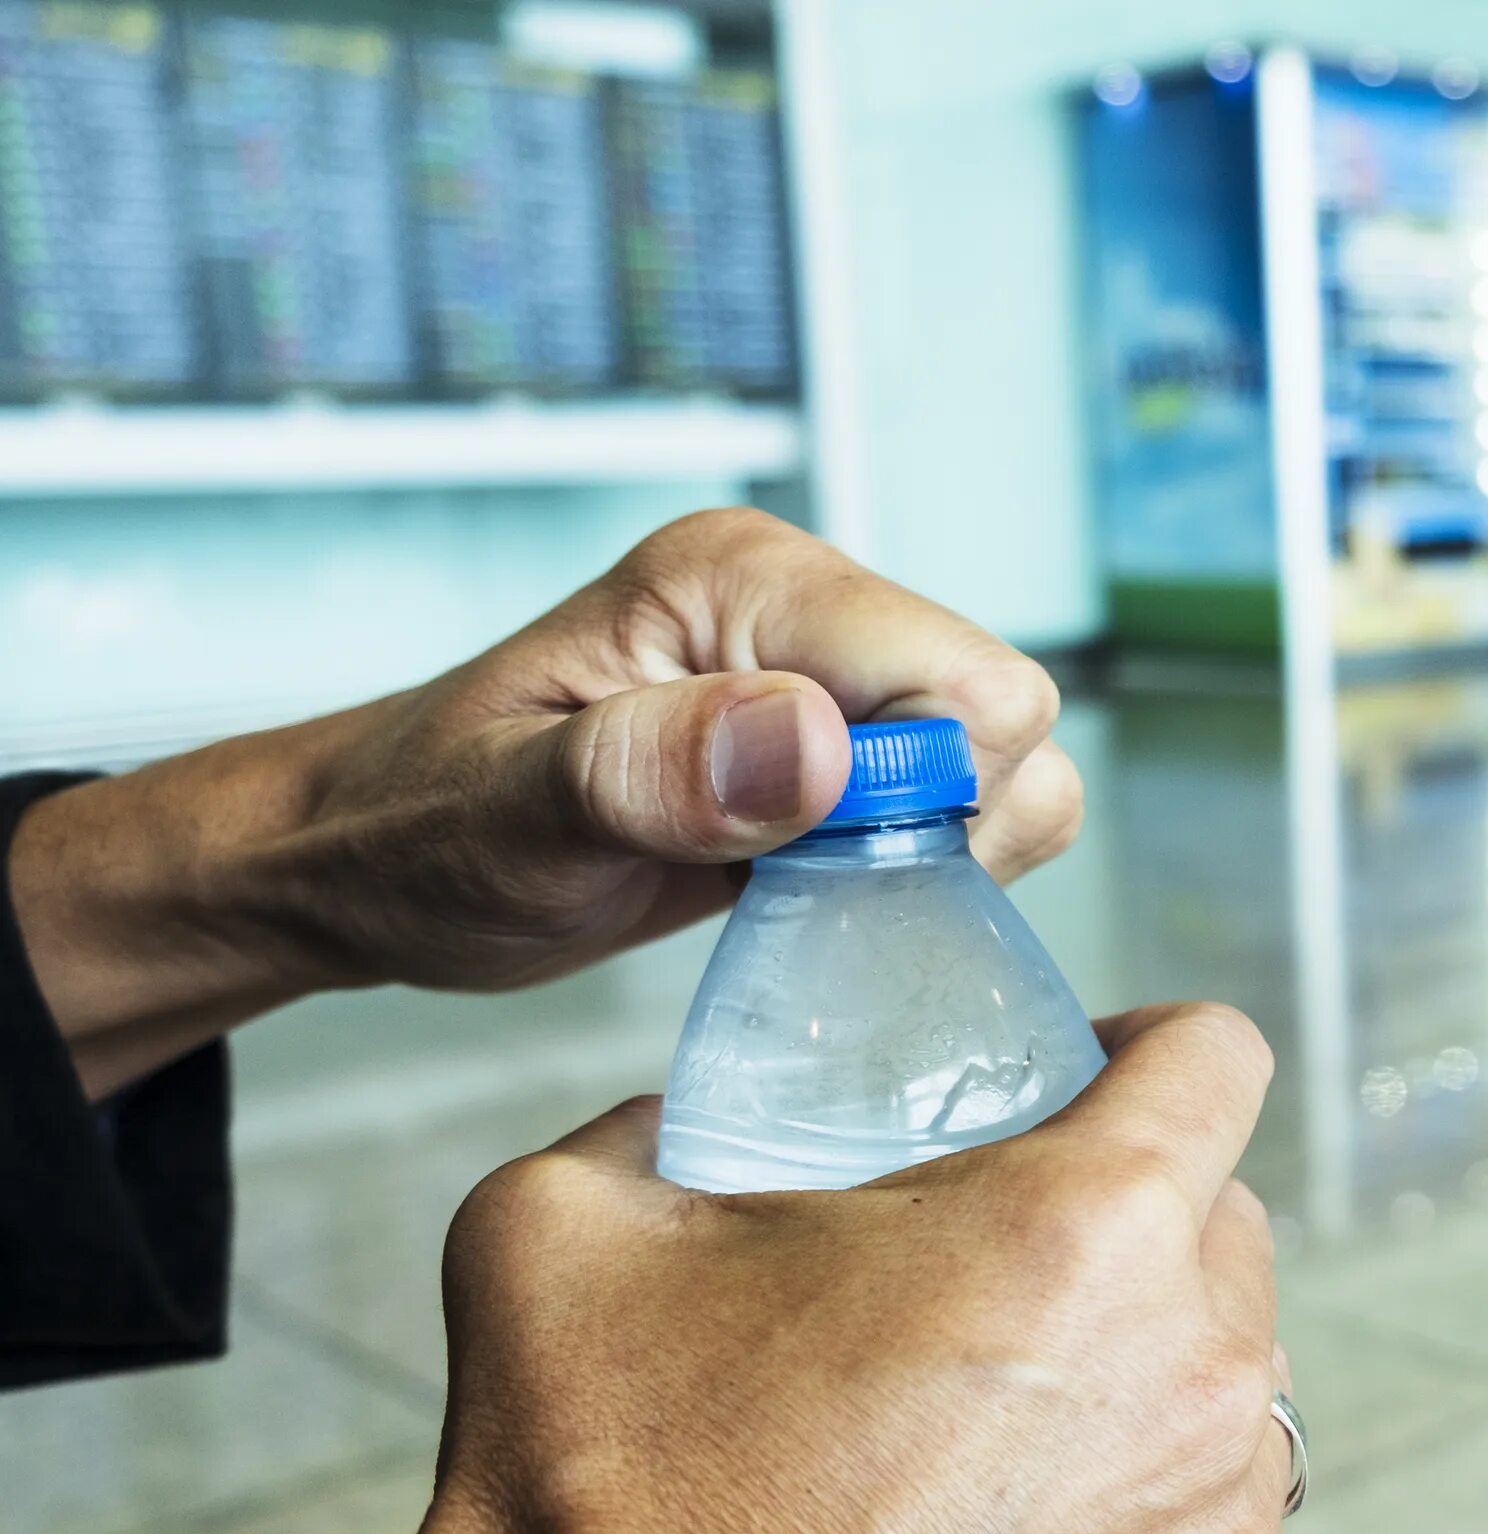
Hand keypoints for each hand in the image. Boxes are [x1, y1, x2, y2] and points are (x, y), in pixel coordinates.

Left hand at [10, 509, 1080, 1096]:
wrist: (371, 860)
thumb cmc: (413, 834)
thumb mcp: (506, 819)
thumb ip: (654, 772)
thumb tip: (818, 749)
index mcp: (741, 579)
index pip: (963, 678)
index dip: (925, 794)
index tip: (807, 858)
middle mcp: (805, 605)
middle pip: (1005, 718)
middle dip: (937, 828)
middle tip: (791, 882)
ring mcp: (828, 673)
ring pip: (1007, 768)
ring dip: (930, 857)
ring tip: (789, 887)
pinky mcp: (840, 743)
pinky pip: (963, 810)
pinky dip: (913, 872)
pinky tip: (799, 891)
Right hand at [331, 1004, 1291, 1533]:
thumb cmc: (586, 1518)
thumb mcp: (568, 1230)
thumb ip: (655, 1131)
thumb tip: (676, 1124)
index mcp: (1085, 1231)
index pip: (1217, 1057)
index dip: (1150, 1047)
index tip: (1094, 1080)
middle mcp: (1195, 1384)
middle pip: (1231, 1241)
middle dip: (1134, 1233)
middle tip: (996, 1284)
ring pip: (1235, 1413)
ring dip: (1143, 1399)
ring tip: (993, 1451)